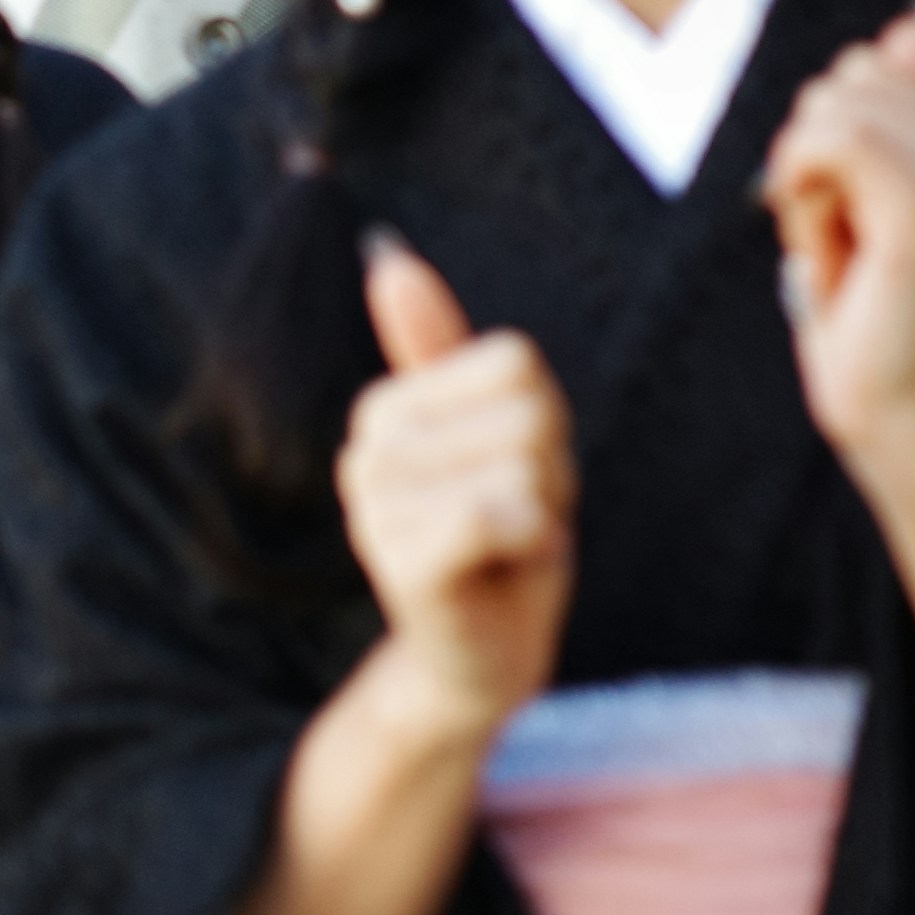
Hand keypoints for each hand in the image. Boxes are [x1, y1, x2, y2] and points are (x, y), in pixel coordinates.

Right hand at [335, 232, 573, 729]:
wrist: (477, 662)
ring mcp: (378, 509)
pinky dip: (527, 541)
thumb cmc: (494, 543)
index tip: (514, 474)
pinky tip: (504, 566)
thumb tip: (386, 253)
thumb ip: (435, 348)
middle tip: (514, 521)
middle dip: (547, 471)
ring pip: (520, 462)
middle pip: (526, 411)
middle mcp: (367, 453)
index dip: (544, 422)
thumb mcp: (486, 435)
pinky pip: (494, 511)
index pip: (515, 363)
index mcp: (386, 412)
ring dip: (541, 512)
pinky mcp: (403, 561)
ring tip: (507, 548)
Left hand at [769, 0, 914, 483]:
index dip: (824, 142)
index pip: (865, 68)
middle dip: (810, 157)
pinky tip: (828, 246)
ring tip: (845, 253)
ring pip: (834, 107)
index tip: (850, 216)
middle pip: (845, 78)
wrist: (909, 416)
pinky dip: (803, 189)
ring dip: (805, 183)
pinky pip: (834, 142)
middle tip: (844, 243)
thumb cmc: (875, 320)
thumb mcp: (864, 201)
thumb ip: (885, 116)